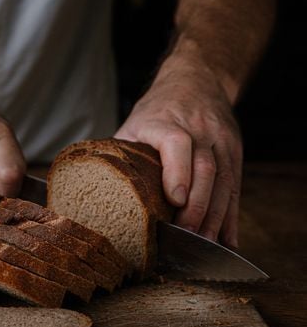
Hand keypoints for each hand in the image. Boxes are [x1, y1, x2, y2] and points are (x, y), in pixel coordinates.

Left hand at [115, 54, 242, 247]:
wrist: (197, 81)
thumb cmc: (157, 110)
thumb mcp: (133, 124)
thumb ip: (119, 155)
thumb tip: (90, 193)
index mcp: (166, 121)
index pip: (177, 144)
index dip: (177, 172)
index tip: (175, 200)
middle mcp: (199, 130)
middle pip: (205, 169)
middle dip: (198, 208)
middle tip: (185, 237)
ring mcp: (221, 141)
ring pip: (225, 181)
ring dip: (216, 218)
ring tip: (203, 246)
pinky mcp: (235, 152)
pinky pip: (236, 188)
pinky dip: (232, 217)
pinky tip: (227, 242)